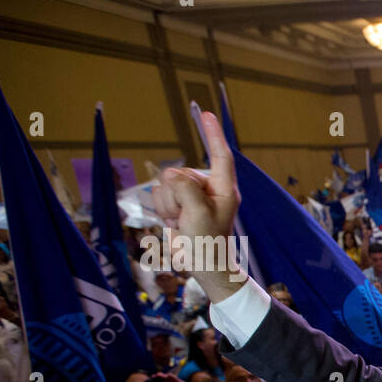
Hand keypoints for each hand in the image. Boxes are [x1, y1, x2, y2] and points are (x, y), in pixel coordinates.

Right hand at [150, 112, 242, 301]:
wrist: (201, 266)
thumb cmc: (208, 243)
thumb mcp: (199, 214)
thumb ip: (186, 189)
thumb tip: (173, 176)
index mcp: (223, 189)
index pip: (220, 156)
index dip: (212, 135)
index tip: (207, 115)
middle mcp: (207, 189)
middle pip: (180, 172)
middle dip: (175, 194)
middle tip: (185, 217)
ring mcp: (191, 197)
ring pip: (165, 184)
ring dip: (168, 205)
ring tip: (181, 222)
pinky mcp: (177, 205)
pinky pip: (159, 195)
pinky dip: (162, 209)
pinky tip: (174, 223)